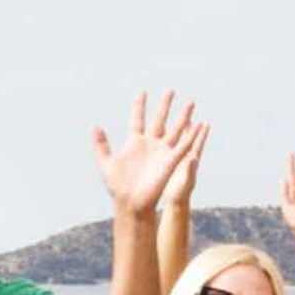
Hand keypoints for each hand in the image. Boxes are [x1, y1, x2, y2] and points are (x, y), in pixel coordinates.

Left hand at [94, 89, 205, 215]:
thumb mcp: (106, 163)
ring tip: (191, 103)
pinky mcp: (170, 161)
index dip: (139, 105)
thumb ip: (101, 145)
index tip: (142, 92)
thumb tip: (95, 126)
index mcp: (135, 142)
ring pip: (175, 129)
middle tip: (171, 91)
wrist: (131, 203)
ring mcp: (161, 152)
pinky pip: (183, 146)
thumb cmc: (118, 187)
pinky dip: (191, 135)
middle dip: (165, 105)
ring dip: (183, 117)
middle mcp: (150, 144)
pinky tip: (199, 125)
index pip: (137, 118)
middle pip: (160, 119)